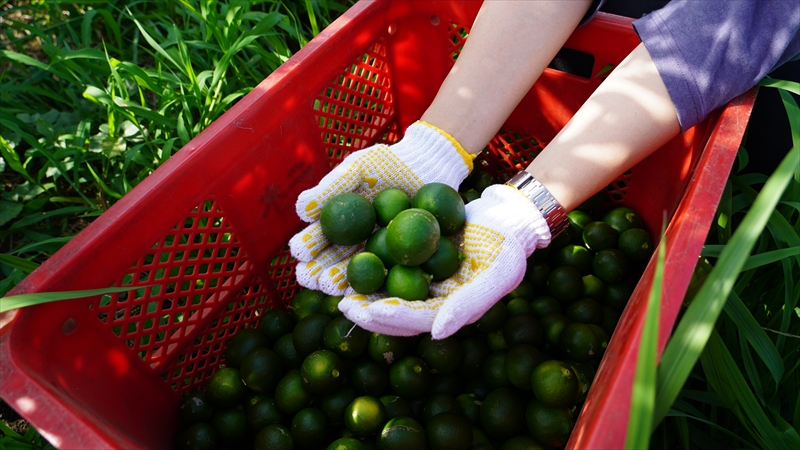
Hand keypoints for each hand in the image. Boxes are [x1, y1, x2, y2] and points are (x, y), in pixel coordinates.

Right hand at [289, 121, 473, 294]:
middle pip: (331, 261)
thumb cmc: (389, 164)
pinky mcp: (401, 261)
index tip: (299, 252)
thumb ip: (332, 186)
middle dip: (317, 272)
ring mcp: (377, 254)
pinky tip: (362, 291)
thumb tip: (301, 209)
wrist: (429, 167)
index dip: (307, 246)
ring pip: (354, 273)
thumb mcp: (359, 168)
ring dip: (338, 282)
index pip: (318, 238)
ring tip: (328, 286)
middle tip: (309, 278)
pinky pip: (385, 275)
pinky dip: (373, 285)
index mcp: (340, 222)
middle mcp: (355, 242)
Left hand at [338, 183, 552, 338]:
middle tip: (343, 303)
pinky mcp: (412, 258)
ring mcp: (419, 279)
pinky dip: (367, 259)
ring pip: (383, 289)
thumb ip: (468, 304)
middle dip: (365, 311)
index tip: (369, 311)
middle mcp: (429, 300)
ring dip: (359, 289)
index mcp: (447, 312)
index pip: (414, 321)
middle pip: (391, 311)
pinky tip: (345, 252)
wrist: (507, 217)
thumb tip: (436, 334)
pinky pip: (386, 261)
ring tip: (335, 285)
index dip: (391, 318)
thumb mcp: (498, 273)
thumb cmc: (509, 246)